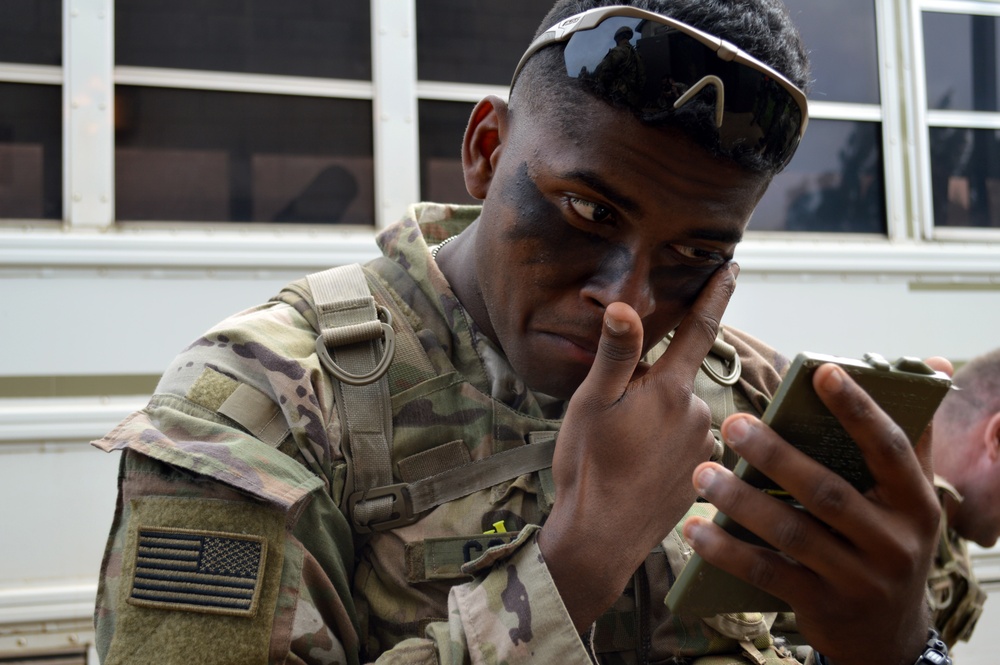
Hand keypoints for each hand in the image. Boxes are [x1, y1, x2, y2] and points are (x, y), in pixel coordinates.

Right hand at [539, 263, 738, 631]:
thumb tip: (626, 305)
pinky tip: (637, 469)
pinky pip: (684, 448)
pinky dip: (663, 450)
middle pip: (677, 380)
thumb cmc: (589, 467)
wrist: (599, 539)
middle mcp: (698, 416)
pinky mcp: (701, 478)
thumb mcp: (592, 403)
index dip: (714, 294)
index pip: (699, 329)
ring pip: (679, 417)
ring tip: (622, 449)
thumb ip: (615, 353)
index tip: (731, 265)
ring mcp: (703, 450)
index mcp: (671, 391)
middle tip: (613, 416)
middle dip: (650, 386)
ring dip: (656, 420)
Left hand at [683, 358, 951, 664]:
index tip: (821, 372)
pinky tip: (696, 529)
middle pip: (828, 492)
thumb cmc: (888, 542)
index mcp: (917, 504)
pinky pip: (768, 574)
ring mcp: (858, 580)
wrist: (889, 637)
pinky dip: (728, 552)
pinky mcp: (822, 607)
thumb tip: (930, 365)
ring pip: (792, 534)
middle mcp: (893, 543)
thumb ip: (911, 437)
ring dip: (741, 502)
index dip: (857, 410)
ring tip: (703, 474)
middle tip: (732, 424)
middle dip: (776, 456)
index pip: (889, 449)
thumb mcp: (910, 498)